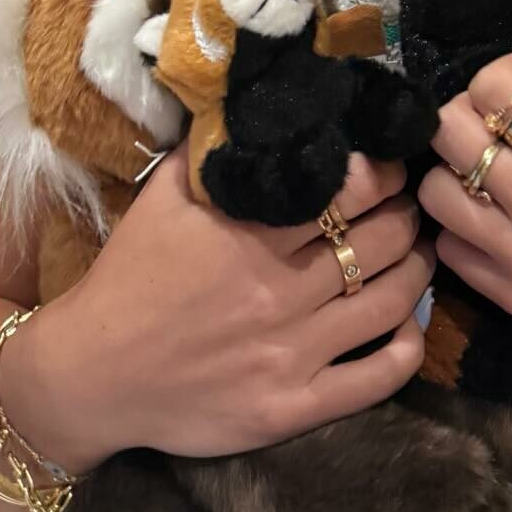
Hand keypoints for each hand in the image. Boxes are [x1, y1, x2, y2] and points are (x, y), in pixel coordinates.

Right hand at [0, 138, 436, 471]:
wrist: (91, 374)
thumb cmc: (132, 274)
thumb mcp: (165, 195)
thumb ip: (218, 150)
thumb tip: (261, 103)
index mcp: (251, 232)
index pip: (353, 188)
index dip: (384, 170)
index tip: (389, 161)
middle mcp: (277, 290)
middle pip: (382, 239)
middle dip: (407, 213)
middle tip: (410, 203)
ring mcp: (289, 353)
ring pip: (391, 301)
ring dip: (418, 268)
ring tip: (420, 250)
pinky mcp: (291, 408)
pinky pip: (377, 378)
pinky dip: (409, 348)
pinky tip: (412, 325)